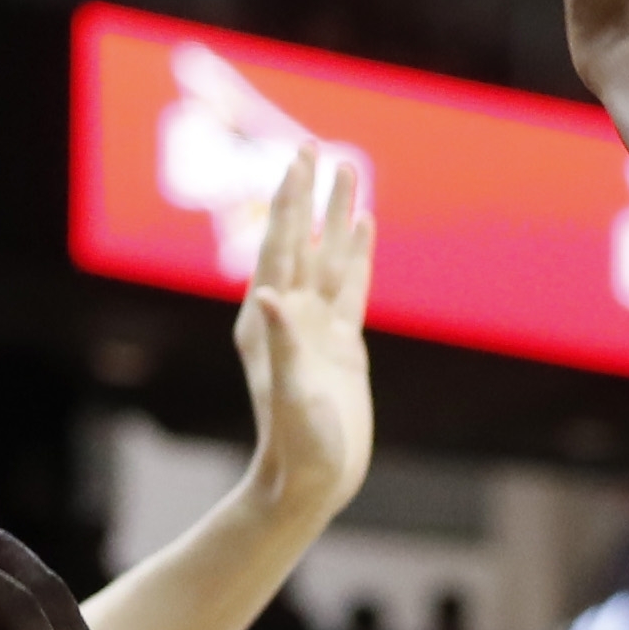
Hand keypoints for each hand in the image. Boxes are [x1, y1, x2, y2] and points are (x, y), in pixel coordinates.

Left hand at [234, 145, 374, 527]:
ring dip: (337, 215)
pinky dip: (356, 254)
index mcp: (266, 323)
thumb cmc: (296, 445)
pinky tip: (363, 225)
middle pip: (300, 241)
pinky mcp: (341, 345)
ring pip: (329, 257)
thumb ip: (281, 342)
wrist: (312, 482)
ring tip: (349, 169)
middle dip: (307, 195)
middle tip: (313, 147)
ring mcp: (316, 329)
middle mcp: (289, 318)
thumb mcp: (289, 393)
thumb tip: (268, 296)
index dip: (288, 203)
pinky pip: (350, 287)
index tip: (297, 161)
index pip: (277, 248)